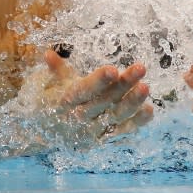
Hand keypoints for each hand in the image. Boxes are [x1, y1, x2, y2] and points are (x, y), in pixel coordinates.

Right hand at [37, 50, 153, 143]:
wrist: (43, 135)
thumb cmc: (50, 101)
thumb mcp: (50, 84)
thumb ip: (56, 69)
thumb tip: (48, 53)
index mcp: (64, 102)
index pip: (82, 91)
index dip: (97, 81)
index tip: (113, 69)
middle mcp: (78, 118)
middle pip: (103, 101)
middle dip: (123, 85)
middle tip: (141, 68)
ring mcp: (91, 130)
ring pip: (114, 117)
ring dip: (132, 103)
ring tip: (146, 87)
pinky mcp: (101, 139)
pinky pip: (121, 131)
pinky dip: (135, 122)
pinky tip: (149, 110)